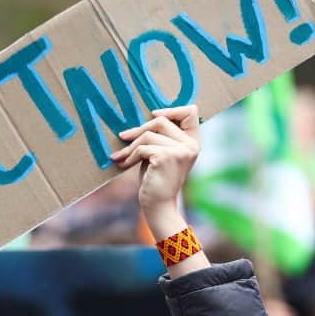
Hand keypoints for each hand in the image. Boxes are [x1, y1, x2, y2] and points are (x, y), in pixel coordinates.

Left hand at [111, 105, 200, 238]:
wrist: (158, 206)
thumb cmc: (156, 179)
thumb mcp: (161, 153)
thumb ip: (160, 136)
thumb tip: (143, 116)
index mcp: (193, 141)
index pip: (190, 111)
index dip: (171, 109)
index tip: (152, 115)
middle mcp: (191, 145)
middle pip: (161, 121)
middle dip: (139, 129)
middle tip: (123, 137)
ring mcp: (181, 150)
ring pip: (149, 134)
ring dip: (131, 146)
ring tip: (121, 156)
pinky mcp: (167, 157)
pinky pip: (143, 147)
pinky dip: (130, 156)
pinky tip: (124, 165)